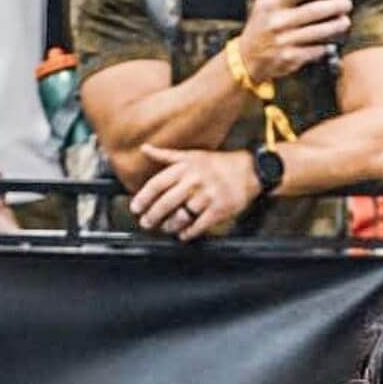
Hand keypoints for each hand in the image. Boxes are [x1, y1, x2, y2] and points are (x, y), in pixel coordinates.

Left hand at [130, 145, 260, 239]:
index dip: (143, 197)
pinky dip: (189, 232)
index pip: (157, 184)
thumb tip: (144, 149)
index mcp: (184, 167)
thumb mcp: (191, 155)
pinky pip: (199, 225)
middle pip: (166, 202)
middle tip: (146, 223)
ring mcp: (207, 196)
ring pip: (182, 215)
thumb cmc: (217, 164)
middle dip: (153, 215)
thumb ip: (166, 155)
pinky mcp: (219, 209)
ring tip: (165, 229)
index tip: (135, 208)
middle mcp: (194, 181)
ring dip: (170, 225)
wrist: (247, 171)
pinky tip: (183, 235)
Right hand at [238, 0, 352, 80]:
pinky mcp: (291, 59)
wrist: (249, 58)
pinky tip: (333, 42)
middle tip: (346, 4)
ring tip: (345, 21)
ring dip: (334, 26)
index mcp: (271, 5)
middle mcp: (278, 23)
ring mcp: (284, 42)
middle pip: (311, 12)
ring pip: (316, 33)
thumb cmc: (261, 26)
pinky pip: (314, 51)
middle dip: (333, 7)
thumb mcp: (263, 2)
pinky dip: (325, 46)